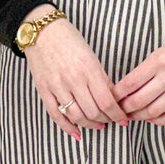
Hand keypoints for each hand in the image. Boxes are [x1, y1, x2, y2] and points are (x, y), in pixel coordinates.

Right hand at [21, 5, 130, 142]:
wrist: (40, 30)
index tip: (123, 119)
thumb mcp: (91, 55)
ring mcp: (57, 86)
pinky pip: (56, 115)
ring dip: (90, 125)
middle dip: (106, 120)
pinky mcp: (43, 90)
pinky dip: (67, 127)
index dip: (117, 114)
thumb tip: (114, 99)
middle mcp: (73, 79)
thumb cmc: (68, 39)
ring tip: (98, 125)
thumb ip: (101, 77)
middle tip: (111, 121)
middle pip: (93, 112)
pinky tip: (77, 133)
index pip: (107, 101)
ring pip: (76, 116)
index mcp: (88, 69)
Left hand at [113, 24, 164, 125]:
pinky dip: (157, 121)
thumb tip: (127, 87)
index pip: (129, 83)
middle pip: (137, 101)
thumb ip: (145, 69)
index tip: (109, 98)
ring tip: (131, 115)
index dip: (115, 95)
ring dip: (138, 116)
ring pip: (152, 111)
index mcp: (158, 60)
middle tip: (116, 110)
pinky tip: (151, 118)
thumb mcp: (161, 50)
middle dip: (123, 109)